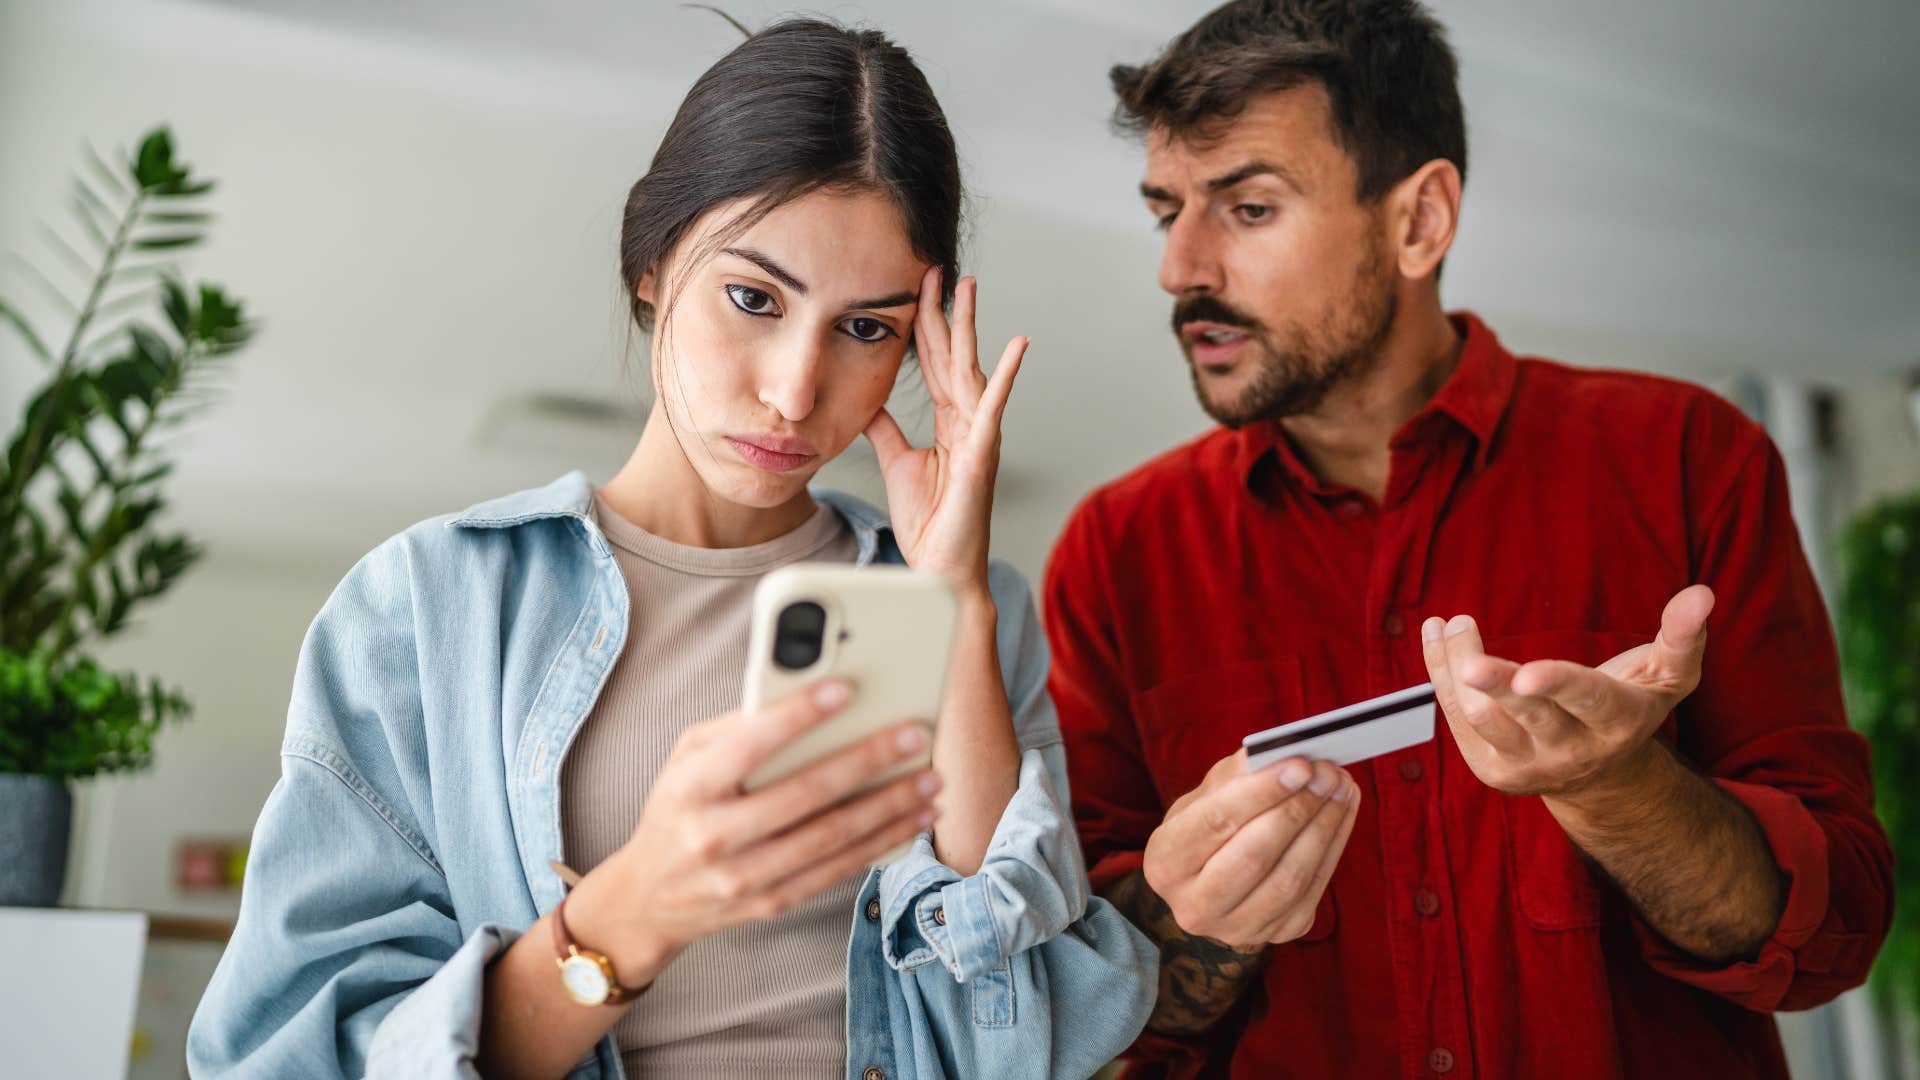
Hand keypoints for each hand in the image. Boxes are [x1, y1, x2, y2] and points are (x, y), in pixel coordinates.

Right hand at [593, 679, 941, 974]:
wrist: (648, 899)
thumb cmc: (678, 808)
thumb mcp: (686, 758)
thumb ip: (738, 727)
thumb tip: (803, 693)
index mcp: (690, 788)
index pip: (749, 745)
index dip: (798, 715)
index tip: (845, 689)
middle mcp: (714, 836)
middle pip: (804, 794)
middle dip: (866, 761)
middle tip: (912, 734)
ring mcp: (743, 876)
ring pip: (831, 838)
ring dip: (889, 807)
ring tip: (930, 779)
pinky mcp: (771, 903)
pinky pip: (836, 871)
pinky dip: (882, 844)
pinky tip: (914, 820)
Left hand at [864, 268, 1026, 593]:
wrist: (939, 568)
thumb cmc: (928, 522)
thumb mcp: (896, 462)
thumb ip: (885, 426)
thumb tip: (867, 398)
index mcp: (949, 422)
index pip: (932, 363)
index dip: (923, 326)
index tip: (917, 289)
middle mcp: (967, 422)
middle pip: (952, 355)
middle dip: (945, 312)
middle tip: (939, 270)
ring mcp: (978, 434)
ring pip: (970, 369)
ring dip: (969, 327)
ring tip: (969, 288)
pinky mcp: (983, 453)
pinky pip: (994, 407)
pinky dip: (1007, 375)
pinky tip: (1018, 345)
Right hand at [1142, 749, 1359, 947]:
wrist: (1213, 882)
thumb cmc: (1208, 827)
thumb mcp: (1206, 795)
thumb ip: (1238, 774)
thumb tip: (1282, 756)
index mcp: (1164, 862)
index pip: (1215, 823)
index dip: (1260, 792)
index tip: (1300, 765)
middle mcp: (1192, 906)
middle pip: (1253, 857)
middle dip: (1297, 809)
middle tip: (1328, 773)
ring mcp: (1236, 928)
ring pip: (1289, 879)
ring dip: (1324, 827)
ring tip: (1341, 787)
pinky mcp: (1277, 934)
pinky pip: (1313, 890)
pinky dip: (1334, 846)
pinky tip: (1341, 812)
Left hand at [1420, 585, 1713, 797]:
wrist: (1600, 778)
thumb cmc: (1631, 708)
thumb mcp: (1666, 677)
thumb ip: (1682, 636)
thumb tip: (1702, 593)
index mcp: (1617, 723)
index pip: (1587, 701)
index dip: (1559, 684)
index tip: (1530, 672)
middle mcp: (1570, 751)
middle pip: (1526, 716)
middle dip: (1497, 684)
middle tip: (1469, 653)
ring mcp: (1527, 765)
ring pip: (1481, 718)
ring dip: (1457, 667)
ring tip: (1453, 623)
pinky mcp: (1491, 769)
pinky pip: (1455, 718)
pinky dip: (1441, 671)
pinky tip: (1438, 633)